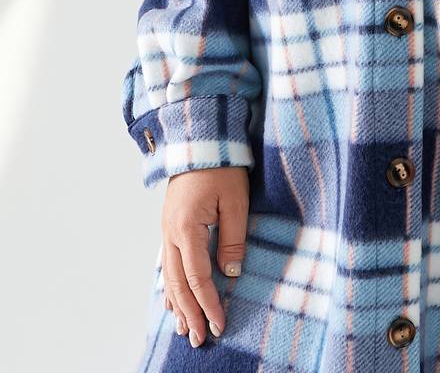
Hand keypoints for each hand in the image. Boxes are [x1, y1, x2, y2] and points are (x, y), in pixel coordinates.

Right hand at [161, 166, 249, 346]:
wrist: (200, 138)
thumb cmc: (222, 166)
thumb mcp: (235, 200)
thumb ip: (233, 237)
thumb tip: (230, 272)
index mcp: (186, 227)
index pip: (198, 277)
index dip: (209, 303)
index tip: (220, 324)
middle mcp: (170, 232)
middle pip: (178, 283)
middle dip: (190, 313)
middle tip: (200, 339)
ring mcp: (166, 229)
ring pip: (169, 276)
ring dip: (177, 304)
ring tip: (185, 329)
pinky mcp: (169, 224)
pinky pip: (167, 263)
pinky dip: (170, 285)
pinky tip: (173, 299)